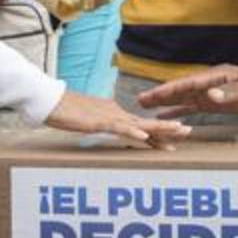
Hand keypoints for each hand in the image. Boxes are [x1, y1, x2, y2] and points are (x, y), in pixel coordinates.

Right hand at [45, 91, 191, 148]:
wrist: (49, 100)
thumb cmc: (64, 110)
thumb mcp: (87, 119)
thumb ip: (100, 122)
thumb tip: (110, 126)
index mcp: (114, 113)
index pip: (140, 125)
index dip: (159, 132)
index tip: (176, 137)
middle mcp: (115, 113)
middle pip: (146, 123)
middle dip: (168, 128)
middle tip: (189, 131)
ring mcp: (107, 117)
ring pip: (138, 124)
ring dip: (158, 129)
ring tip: (177, 131)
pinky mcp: (97, 122)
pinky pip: (118, 128)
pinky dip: (132, 133)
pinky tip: (144, 138)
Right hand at [137, 65, 237, 118]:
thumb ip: (230, 93)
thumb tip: (210, 95)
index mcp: (215, 77)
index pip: (189, 83)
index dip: (172, 88)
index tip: (156, 93)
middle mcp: (207, 83)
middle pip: (180, 88)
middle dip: (160, 94)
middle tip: (139, 99)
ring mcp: (207, 92)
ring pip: (181, 97)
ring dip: (163, 101)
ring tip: (143, 105)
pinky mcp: (210, 101)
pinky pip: (189, 106)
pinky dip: (175, 110)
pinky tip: (162, 115)